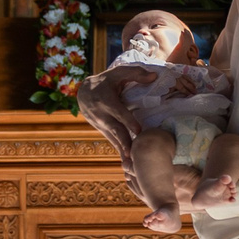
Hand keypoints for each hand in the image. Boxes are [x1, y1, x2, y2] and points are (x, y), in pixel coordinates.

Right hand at [72, 68, 147, 195]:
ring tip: (131, 165)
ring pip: (113, 139)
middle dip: (124, 143)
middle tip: (133, 154)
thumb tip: (155, 76)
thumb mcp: (118, 72)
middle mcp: (102, 115)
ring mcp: (102, 125)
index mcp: (106, 100)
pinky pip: (113, 142)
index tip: (138, 130)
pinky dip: (120, 152)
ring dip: (122, 151)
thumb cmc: (106, 81)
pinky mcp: (103, 131)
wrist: (84, 93)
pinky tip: (128, 165)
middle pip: (115, 130)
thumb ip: (135, 73)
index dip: (128, 121)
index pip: (119, 112)